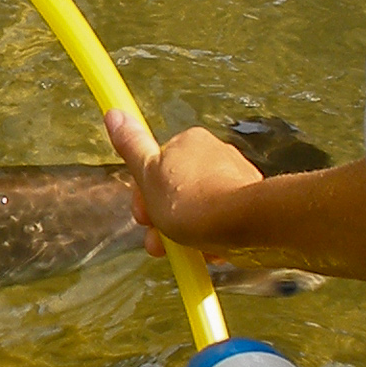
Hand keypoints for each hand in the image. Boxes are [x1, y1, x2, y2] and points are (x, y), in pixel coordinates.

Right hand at [101, 114, 266, 254]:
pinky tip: (210, 251)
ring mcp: (235, 177)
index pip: (157, 168)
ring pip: (201, 207)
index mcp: (188, 142)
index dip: (144, 196)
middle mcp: (214, 153)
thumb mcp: (148, 176)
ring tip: (188, 252)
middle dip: (166, 219)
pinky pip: (224, 218)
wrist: (244, 223)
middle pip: (179, 189)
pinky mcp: (251, 201)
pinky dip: (214, 236)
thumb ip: (131, 146)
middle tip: (161, 242)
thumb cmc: (191, 201)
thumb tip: (114, 114)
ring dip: (189, 233)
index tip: (143, 217)